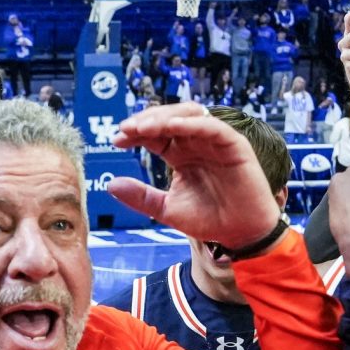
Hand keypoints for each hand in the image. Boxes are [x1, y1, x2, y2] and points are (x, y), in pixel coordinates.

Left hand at [108, 101, 281, 245]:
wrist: (239, 233)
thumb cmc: (208, 219)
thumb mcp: (166, 209)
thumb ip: (140, 197)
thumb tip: (110, 185)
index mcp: (180, 154)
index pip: (155, 134)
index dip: (135, 132)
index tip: (117, 140)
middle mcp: (196, 143)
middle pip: (169, 118)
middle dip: (146, 120)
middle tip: (126, 129)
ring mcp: (215, 142)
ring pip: (189, 115)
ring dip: (165, 117)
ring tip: (144, 127)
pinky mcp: (234, 145)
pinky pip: (212, 127)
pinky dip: (192, 124)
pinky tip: (173, 127)